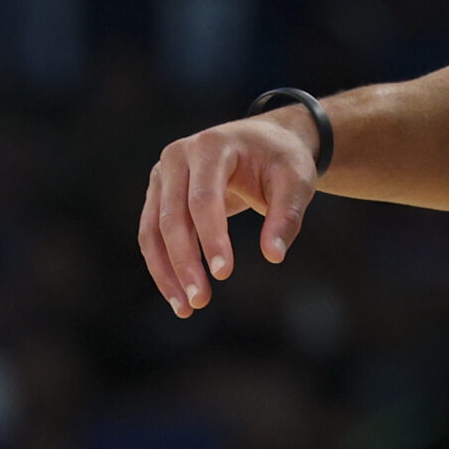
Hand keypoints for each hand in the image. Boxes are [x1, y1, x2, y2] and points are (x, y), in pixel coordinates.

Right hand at [138, 111, 319, 316]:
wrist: (265, 140)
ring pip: (153, 229)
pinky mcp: (159, 193)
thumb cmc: (281, 159)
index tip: (223, 274)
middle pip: (172, 216)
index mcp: (211, 146)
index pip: (203, 197)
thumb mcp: (296, 181)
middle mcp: (178, 156)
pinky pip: (152, 233)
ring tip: (186, 308)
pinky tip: (178, 294)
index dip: (211, 238)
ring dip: (166, 271)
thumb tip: (274, 255)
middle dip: (184, 262)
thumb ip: (287, 216)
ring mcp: (163, 174)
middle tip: (201, 301)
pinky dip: (163, 265)